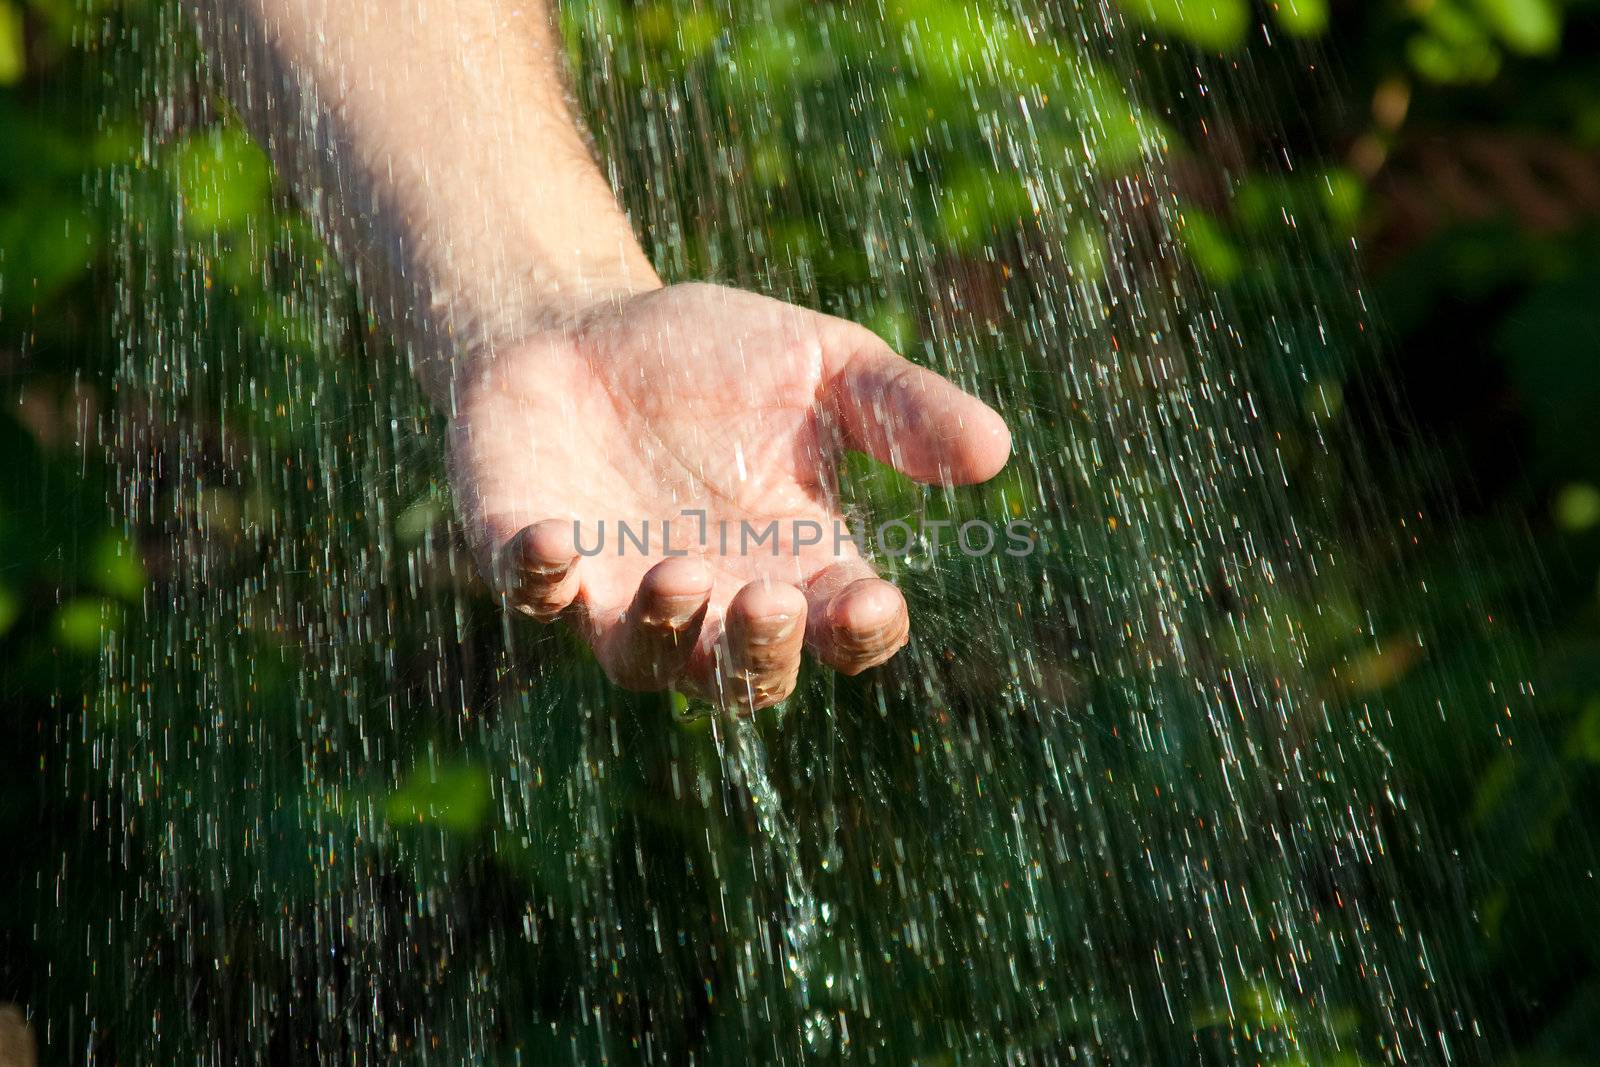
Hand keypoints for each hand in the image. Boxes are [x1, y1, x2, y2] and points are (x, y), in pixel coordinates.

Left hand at [450, 283, 1009, 709]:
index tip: (869, 600)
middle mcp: (711, 600)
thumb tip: (997, 452)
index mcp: (794, 562)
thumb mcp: (822, 363)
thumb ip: (902, 408)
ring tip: (679, 573)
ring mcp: (615, 593)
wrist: (577, 323)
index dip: (861, 632)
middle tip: (769, 601)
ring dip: (663, 630)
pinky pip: (536, 598)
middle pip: (747, 674)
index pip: (844, 631)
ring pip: (644, 659)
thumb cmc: (709, 354)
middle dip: (761, 652)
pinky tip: (556, 542)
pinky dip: (542, 581)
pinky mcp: (530, 563)